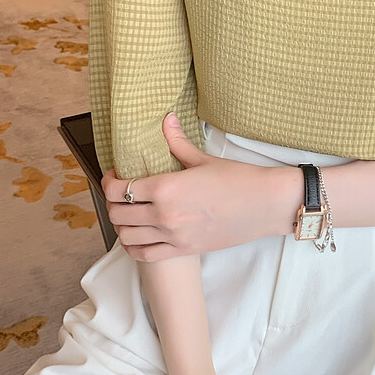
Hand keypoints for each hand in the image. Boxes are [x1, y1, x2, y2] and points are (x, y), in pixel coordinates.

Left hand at [102, 113, 299, 261]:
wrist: (265, 204)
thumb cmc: (239, 179)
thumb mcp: (204, 159)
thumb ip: (178, 142)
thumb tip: (167, 119)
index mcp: (168, 188)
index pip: (120, 188)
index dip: (109, 181)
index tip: (115, 174)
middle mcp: (165, 214)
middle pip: (118, 212)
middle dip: (112, 201)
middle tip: (120, 191)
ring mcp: (173, 236)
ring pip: (126, 236)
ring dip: (121, 224)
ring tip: (128, 212)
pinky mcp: (183, 250)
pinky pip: (144, 255)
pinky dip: (132, 247)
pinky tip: (136, 236)